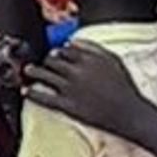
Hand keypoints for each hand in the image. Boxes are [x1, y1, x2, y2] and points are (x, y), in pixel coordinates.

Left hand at [26, 42, 154, 140]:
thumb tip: (71, 42)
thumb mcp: (113, 62)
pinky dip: (32, 93)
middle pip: (52, 59)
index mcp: (90, 58)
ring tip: (28, 71)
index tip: (54, 54)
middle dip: (46, 60)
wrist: (130, 114)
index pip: (65, 49)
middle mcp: (78, 71)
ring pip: (44, 74)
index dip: (58, 51)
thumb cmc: (124, 88)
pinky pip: (44, 97)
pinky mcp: (68, 105)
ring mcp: (71, 88)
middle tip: (42, 63)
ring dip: (33, 71)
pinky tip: (26, 91)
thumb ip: (93, 49)